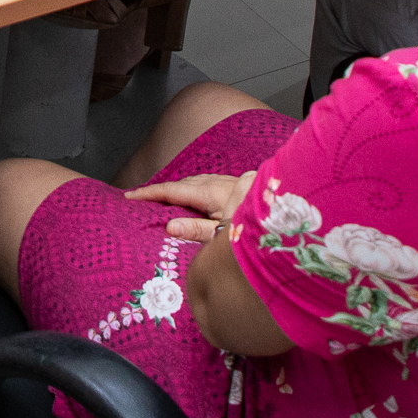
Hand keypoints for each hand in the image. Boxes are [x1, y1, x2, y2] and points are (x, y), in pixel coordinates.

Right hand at [125, 169, 254, 244]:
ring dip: (177, 188)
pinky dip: (192, 188)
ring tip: (160, 198)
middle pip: (182, 184)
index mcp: (212, 193)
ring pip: (196, 182)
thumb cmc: (257, 231)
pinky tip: (193, 196)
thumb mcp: (224, 235)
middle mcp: (219, 184)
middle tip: (139, 199)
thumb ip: (198, 230)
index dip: (149, 193)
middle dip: (160, 190)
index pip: (172, 191)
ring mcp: (229, 184)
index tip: (129, 197)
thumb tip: (169, 226)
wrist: (288, 219)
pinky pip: (207, 184)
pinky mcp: (237, 188)